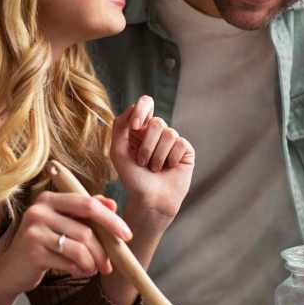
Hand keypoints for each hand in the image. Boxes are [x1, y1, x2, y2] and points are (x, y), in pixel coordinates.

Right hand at [0, 192, 130, 295]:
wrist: (11, 270)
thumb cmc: (43, 245)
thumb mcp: (63, 224)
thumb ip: (85, 213)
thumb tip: (112, 204)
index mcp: (48, 198)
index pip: (87, 203)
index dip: (110, 220)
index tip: (126, 236)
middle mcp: (39, 210)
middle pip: (86, 229)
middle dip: (103, 250)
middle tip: (110, 265)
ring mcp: (34, 230)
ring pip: (80, 248)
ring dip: (92, 263)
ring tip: (91, 269)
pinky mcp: (32, 251)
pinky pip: (69, 262)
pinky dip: (79, 270)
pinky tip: (77, 271)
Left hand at [110, 95, 194, 233]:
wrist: (149, 200)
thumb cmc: (132, 178)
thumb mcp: (118, 151)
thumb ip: (120, 126)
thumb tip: (133, 106)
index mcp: (140, 128)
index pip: (146, 103)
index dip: (142, 110)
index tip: (136, 126)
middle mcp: (157, 132)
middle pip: (157, 122)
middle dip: (147, 145)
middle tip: (142, 162)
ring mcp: (172, 140)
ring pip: (169, 133)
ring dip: (157, 156)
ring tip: (154, 169)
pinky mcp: (185, 150)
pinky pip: (180, 144)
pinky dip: (170, 159)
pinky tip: (169, 169)